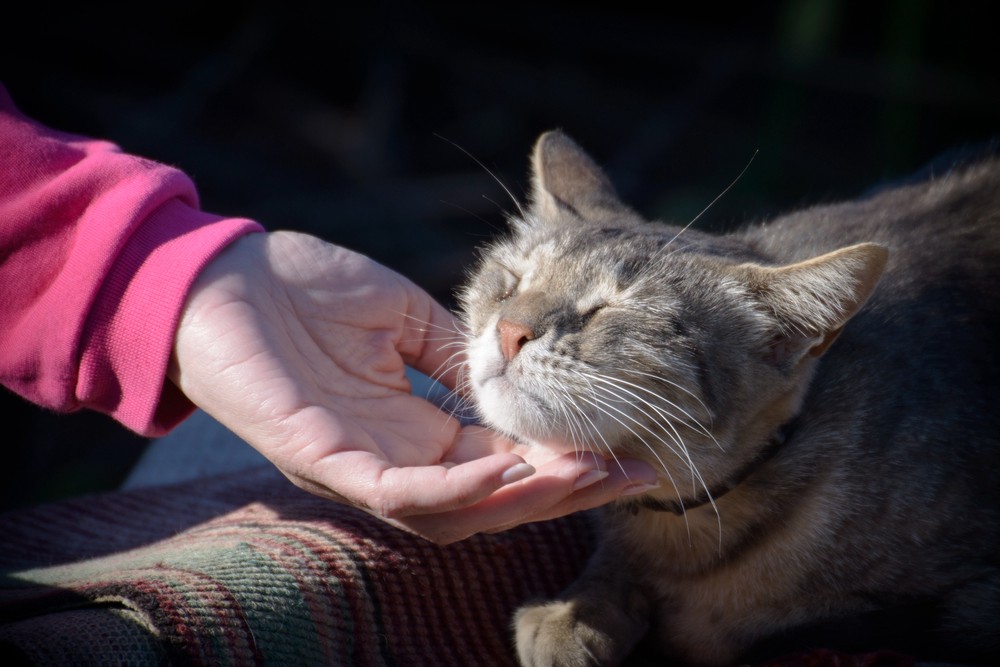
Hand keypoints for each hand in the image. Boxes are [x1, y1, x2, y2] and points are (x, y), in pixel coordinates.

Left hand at [170, 231, 656, 543]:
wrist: (221, 271)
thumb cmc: (302, 288)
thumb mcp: (402, 314)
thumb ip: (454, 351)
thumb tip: (514, 368)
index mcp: (415, 430)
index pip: (502, 464)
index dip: (563, 463)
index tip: (626, 449)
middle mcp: (395, 459)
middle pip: (491, 503)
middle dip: (564, 494)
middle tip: (632, 476)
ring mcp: (359, 465)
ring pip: (454, 514)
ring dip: (524, 501)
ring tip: (585, 476)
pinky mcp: (322, 457)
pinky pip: (398, 494)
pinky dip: (456, 490)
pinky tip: (507, 468)